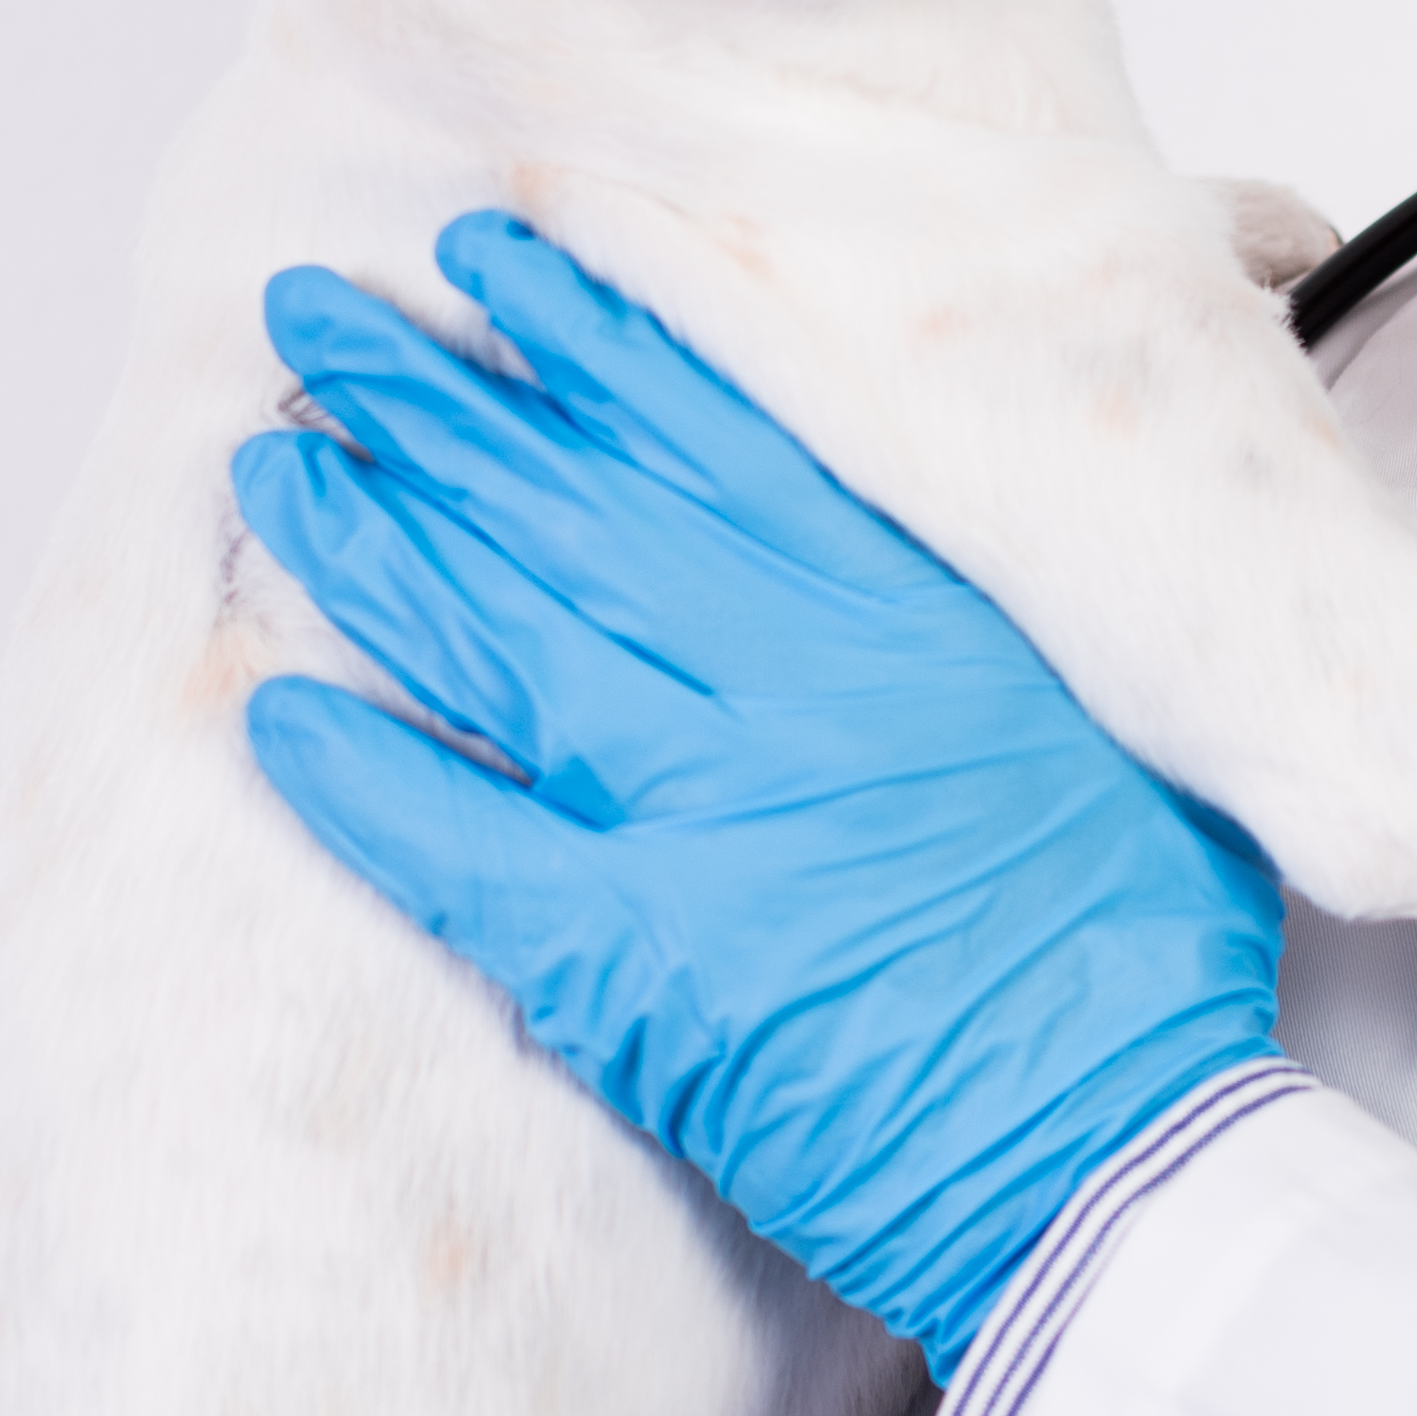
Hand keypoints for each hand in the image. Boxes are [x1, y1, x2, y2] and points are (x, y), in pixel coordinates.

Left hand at [233, 215, 1284, 1371]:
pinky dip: (366, 790)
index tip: (499, 253)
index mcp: (918, 616)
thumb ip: (1011, 617)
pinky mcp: (642, 970)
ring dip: (374, 546)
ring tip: (274, 468)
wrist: (1129, 1162)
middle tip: (314, 317)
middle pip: (577, 507)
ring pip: (503, 641)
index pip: (722, 430)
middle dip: (434, 399)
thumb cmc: (1142, 963)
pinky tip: (275, 723)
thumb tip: (956, 530)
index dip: (595, 333)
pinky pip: (465, 855)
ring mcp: (712, 823)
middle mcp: (801, 689)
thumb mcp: (1128, 726)